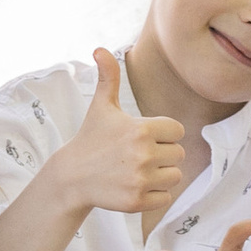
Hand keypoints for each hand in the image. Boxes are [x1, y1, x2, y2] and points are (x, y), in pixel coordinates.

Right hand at [57, 49, 188, 222]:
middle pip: (178, 154)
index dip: (163, 134)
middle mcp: (144, 155)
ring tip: (137, 170)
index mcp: (142, 130)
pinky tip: (135, 185)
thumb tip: (100, 49)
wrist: (71, 177)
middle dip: (163, 155)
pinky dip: (155, 194)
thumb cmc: (91, 138)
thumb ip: (109, 77)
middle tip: (138, 156)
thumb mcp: (101, 106)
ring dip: (161, 175)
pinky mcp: (137, 201)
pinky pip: (166, 197)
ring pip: (175, 176)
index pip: (177, 131)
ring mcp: (141, 179)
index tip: (144, 137)